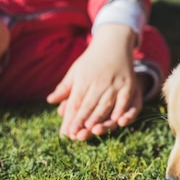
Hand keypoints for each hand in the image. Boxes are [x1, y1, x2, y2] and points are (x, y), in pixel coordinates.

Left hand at [47, 24, 141, 139]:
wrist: (114, 44)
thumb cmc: (92, 61)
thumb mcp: (76, 70)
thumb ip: (65, 87)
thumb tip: (51, 100)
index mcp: (84, 79)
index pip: (77, 101)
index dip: (73, 117)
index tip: (68, 131)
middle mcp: (99, 81)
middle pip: (90, 104)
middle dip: (83, 121)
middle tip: (77, 135)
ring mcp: (115, 83)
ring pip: (107, 104)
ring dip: (100, 118)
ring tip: (92, 130)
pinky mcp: (128, 84)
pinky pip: (125, 100)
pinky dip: (122, 110)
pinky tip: (118, 121)